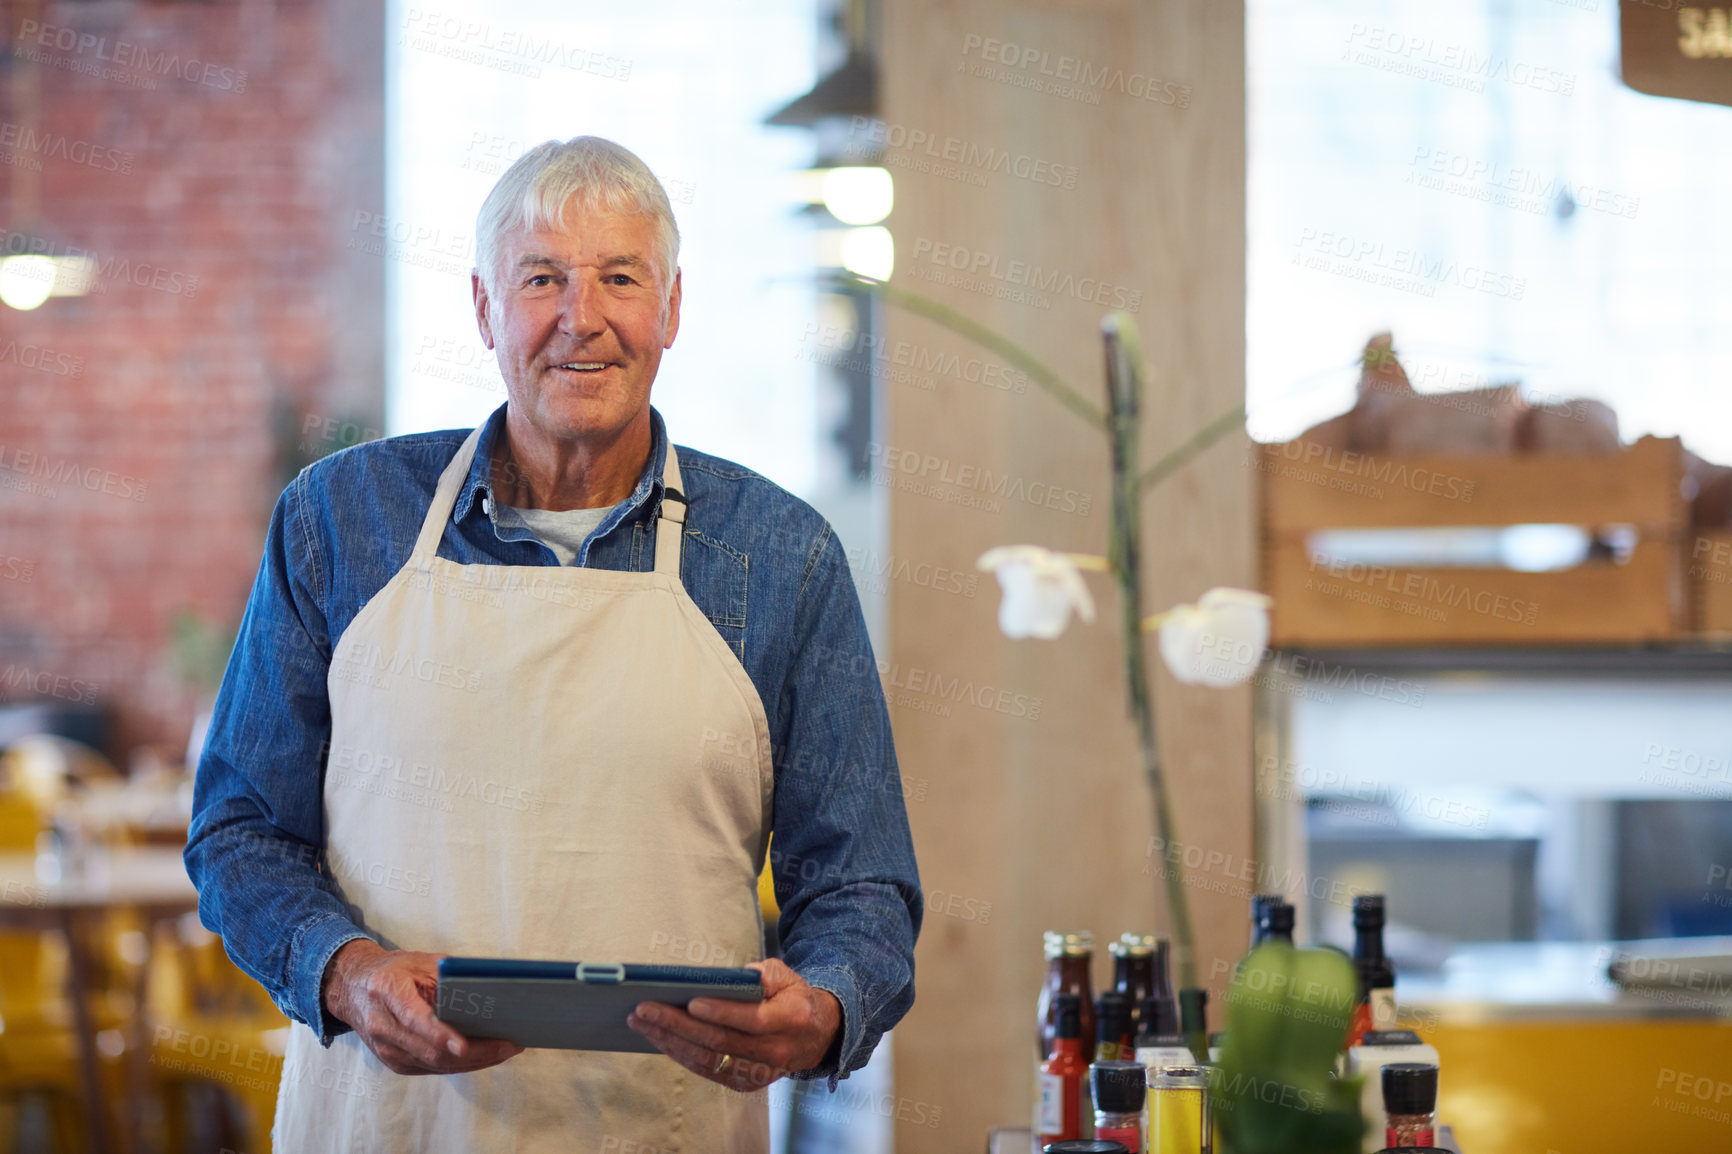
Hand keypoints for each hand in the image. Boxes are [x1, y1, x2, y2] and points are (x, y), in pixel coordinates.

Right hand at [322, 939, 523, 1075]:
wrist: (352, 989)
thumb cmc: (393, 971)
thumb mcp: (419, 961)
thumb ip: (448, 976)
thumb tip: (486, 990)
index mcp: (387, 991)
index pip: (414, 1019)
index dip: (439, 1033)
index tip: (464, 1044)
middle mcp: (382, 1025)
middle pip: (430, 1050)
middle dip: (475, 1052)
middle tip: (509, 1045)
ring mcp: (385, 1049)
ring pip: (435, 1064)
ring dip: (475, 1061)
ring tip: (507, 1049)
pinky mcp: (394, 1062)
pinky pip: (432, 1068)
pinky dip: (461, 1064)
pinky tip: (486, 1055)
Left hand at [626, 958, 840, 1092]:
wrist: (815, 1036)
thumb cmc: (792, 997)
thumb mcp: (787, 976)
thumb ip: (762, 973)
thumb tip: (728, 979)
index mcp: (790, 1020)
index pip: (751, 1020)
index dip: (720, 1012)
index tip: (690, 1001)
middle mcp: (774, 1052)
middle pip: (719, 1041)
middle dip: (677, 1024)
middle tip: (643, 1008)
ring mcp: (758, 1072)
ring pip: (707, 1059)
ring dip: (669, 1041)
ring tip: (640, 1021)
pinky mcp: (744, 1083)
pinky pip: (706, 1069)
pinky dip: (679, 1053)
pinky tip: (658, 1036)